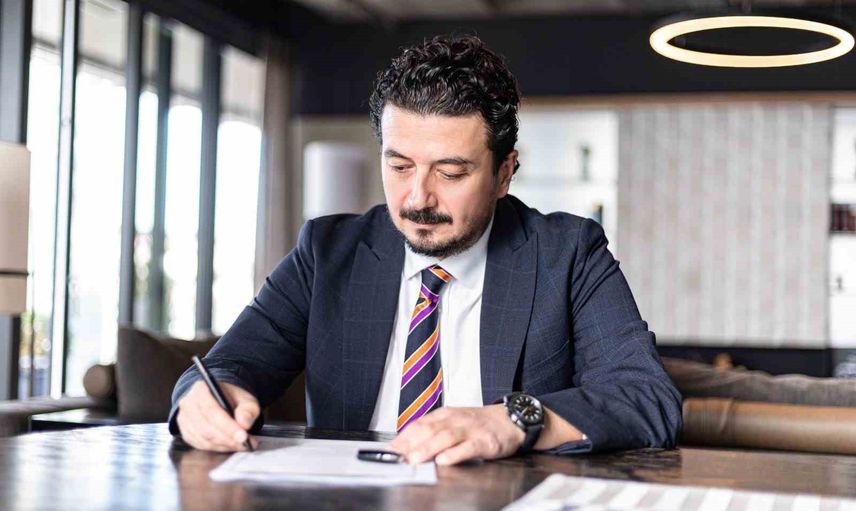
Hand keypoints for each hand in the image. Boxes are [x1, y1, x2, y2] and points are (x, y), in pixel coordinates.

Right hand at [176, 380, 259, 451]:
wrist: (221, 400)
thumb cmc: (232, 399)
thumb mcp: (246, 399)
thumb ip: (247, 410)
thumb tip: (244, 424)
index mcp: (201, 389)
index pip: (212, 410)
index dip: (227, 426)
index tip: (243, 436)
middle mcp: (188, 404)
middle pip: (206, 427)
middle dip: (227, 438)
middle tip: (245, 443)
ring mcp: (184, 420)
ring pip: (203, 439)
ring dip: (224, 445)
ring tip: (241, 445)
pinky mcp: (186, 433)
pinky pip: (200, 445)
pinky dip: (217, 448)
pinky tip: (229, 445)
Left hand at [387, 405, 523, 464]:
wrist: (510, 420)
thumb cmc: (478, 424)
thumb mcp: (453, 422)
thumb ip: (432, 433)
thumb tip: (407, 448)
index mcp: (444, 415)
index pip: (419, 425)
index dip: (403, 438)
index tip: (390, 451)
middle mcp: (454, 420)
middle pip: (429, 430)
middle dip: (411, 444)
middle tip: (398, 457)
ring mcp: (470, 430)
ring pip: (446, 437)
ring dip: (428, 448)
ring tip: (415, 460)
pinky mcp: (484, 441)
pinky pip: (469, 447)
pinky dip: (456, 454)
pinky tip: (445, 460)